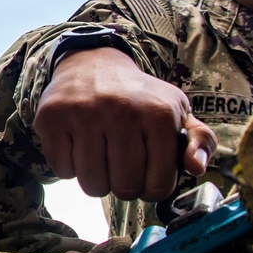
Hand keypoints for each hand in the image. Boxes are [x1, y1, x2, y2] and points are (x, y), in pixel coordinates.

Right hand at [34, 48, 217, 200]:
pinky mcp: (52, 117)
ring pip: (92, 184)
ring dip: (97, 180)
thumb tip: (196, 168)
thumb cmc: (139, 97)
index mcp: (160, 113)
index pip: (159, 185)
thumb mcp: (177, 111)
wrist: (92, 63)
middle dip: (125, 186)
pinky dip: (70, 167)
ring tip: (101, 157)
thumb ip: (200, 140)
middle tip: (122, 165)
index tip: (148, 173)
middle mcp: (122, 111)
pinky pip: (63, 171)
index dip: (153, 188)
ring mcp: (84, 114)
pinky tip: (79, 145)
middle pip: (125, 189)